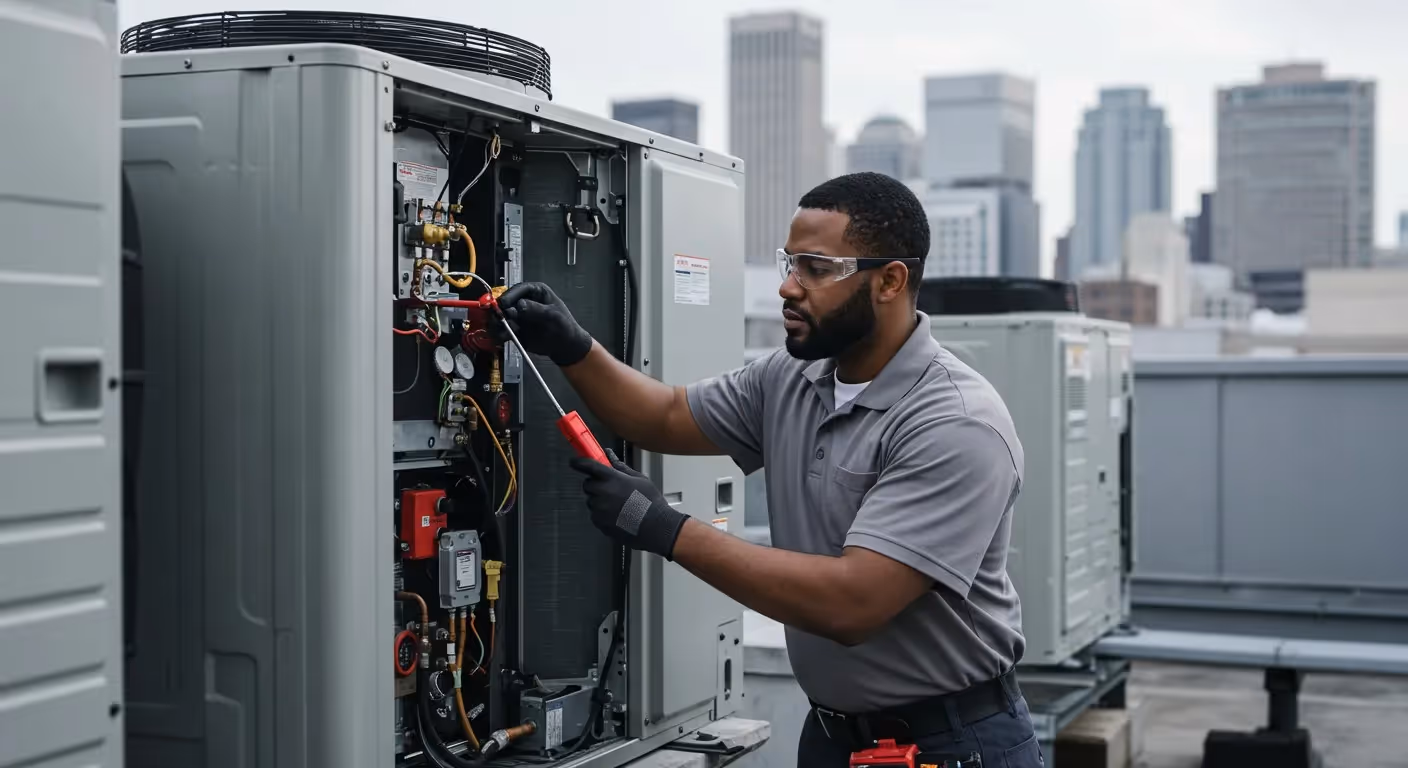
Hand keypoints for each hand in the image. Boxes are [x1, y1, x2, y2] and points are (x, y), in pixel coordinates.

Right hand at [491, 281, 592, 366]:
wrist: (565, 347)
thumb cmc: (564, 327)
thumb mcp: (553, 316)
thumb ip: (537, 309)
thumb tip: (520, 305)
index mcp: (536, 292)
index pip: (519, 290)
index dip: (509, 296)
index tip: (503, 304)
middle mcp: (524, 302)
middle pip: (506, 302)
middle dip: (500, 310)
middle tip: (497, 318)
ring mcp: (518, 316)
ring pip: (502, 317)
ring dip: (497, 322)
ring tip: (498, 329)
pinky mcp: (515, 330)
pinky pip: (503, 331)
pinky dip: (500, 334)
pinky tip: (501, 337)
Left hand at [569, 449, 688, 559]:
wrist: (656, 527)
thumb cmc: (650, 502)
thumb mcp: (639, 479)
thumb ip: (620, 467)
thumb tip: (609, 455)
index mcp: (613, 479)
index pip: (589, 466)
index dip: (579, 462)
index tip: (574, 461)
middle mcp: (603, 493)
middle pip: (587, 484)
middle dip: (595, 484)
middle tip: (610, 487)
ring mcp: (599, 509)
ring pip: (591, 500)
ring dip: (599, 499)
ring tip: (618, 504)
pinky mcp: (599, 523)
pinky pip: (595, 514)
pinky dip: (602, 513)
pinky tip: (618, 514)